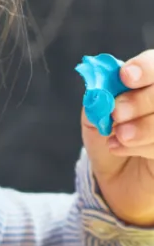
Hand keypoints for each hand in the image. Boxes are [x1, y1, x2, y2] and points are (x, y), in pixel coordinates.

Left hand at [83, 51, 153, 226]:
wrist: (116, 178)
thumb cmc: (109, 139)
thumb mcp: (96, 115)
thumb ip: (101, 96)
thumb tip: (104, 83)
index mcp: (148, 81)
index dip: (145, 67)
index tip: (125, 77)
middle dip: (141, 100)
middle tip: (116, 114)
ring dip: (143, 127)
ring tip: (118, 136)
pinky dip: (143, 146)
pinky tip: (120, 147)